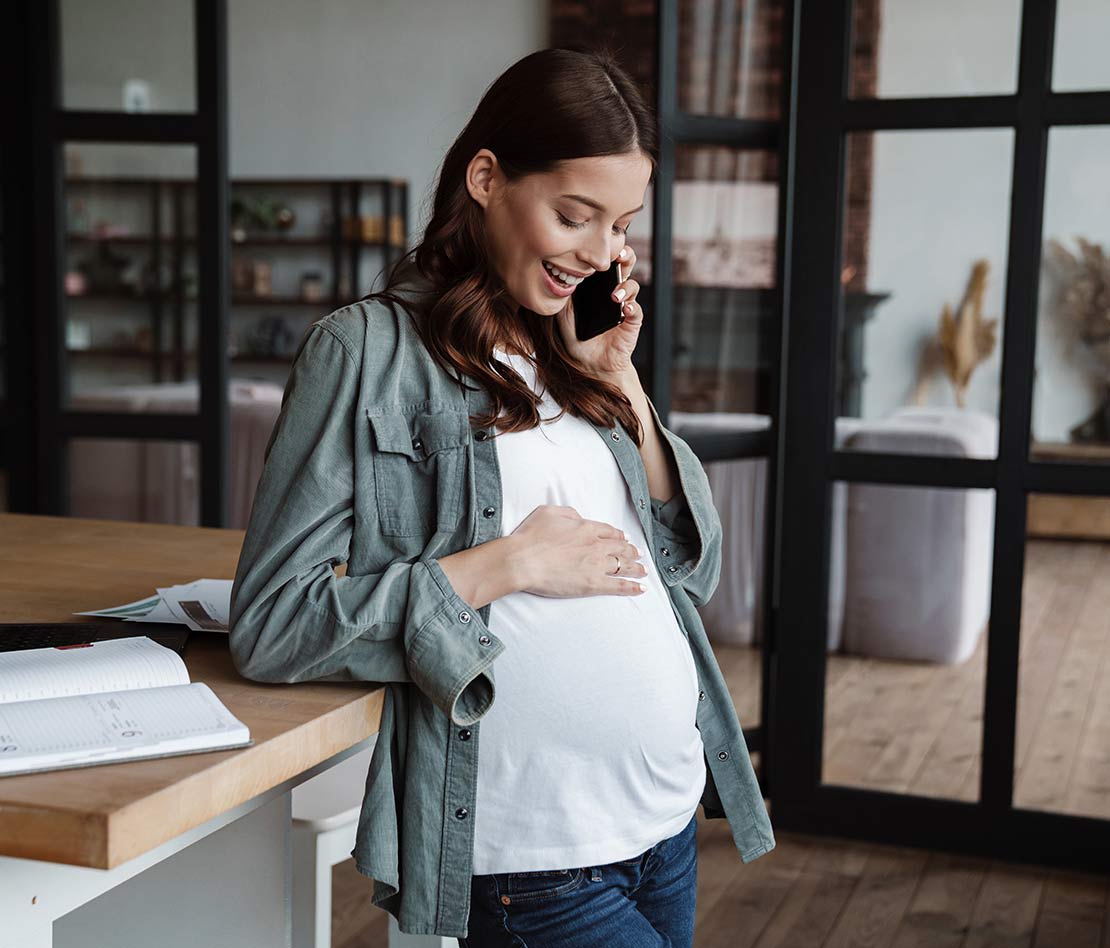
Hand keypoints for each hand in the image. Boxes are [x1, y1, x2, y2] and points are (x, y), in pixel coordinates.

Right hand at [510, 504, 647, 596]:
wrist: (522, 560)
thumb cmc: (530, 536)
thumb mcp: (549, 512)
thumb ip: (569, 512)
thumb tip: (579, 517)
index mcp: (586, 527)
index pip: (609, 531)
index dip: (619, 536)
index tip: (624, 538)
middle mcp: (596, 545)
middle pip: (621, 547)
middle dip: (631, 551)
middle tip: (638, 554)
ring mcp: (597, 565)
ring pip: (624, 565)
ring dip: (636, 567)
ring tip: (644, 570)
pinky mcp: (594, 584)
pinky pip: (619, 585)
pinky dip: (633, 587)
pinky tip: (641, 588)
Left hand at [556, 244, 641, 381]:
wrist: (593, 366)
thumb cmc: (580, 342)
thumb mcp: (564, 321)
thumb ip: (562, 303)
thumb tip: (556, 282)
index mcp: (598, 288)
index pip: (604, 265)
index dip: (604, 254)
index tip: (596, 249)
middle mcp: (614, 293)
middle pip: (625, 266)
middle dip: (625, 257)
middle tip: (618, 256)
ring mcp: (624, 306)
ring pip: (633, 286)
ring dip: (626, 287)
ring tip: (615, 296)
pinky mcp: (632, 322)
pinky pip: (636, 310)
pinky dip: (632, 308)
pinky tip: (625, 309)